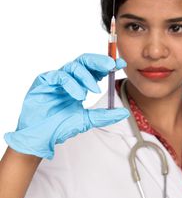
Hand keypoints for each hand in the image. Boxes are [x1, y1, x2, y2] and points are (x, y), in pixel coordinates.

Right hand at [4, 54, 128, 158]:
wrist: (40, 137)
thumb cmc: (59, 126)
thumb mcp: (87, 120)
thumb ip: (105, 115)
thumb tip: (125, 112)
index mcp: (79, 84)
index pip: (94, 69)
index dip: (107, 65)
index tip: (121, 64)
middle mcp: (68, 78)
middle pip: (85, 61)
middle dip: (99, 61)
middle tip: (111, 65)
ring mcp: (56, 78)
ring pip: (74, 66)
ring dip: (87, 76)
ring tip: (94, 90)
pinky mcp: (44, 81)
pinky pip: (60, 76)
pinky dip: (72, 84)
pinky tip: (79, 95)